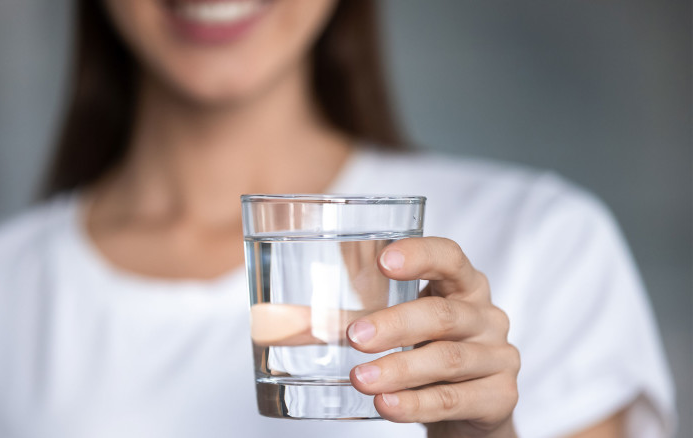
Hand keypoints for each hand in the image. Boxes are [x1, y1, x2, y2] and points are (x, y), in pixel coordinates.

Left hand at [348, 237, 519, 436]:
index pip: (450, 258)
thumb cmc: (427, 354)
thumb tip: (279, 319)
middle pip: (443, 314)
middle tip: (354, 336)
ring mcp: (499, 356)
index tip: (385, 261)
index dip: (420, 255)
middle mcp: (486, 316)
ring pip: (447, 359)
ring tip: (360, 379)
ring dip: (399, 369)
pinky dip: (415, 403)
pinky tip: (387, 404)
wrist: (470, 411)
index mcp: (464, 286)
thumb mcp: (404, 328)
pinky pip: (454, 399)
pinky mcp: (500, 397)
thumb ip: (358, 316)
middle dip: (395, 324)